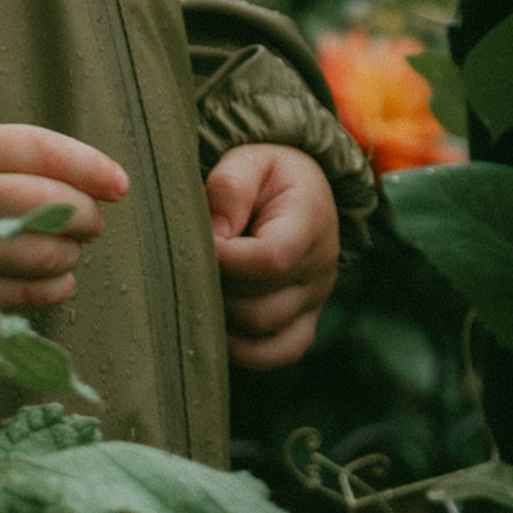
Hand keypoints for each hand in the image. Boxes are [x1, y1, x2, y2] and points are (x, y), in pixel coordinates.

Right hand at [0, 123, 127, 308]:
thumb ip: (21, 158)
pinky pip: (25, 293)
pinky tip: (56, 280)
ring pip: (44, 253)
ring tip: (66, 249)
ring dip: (70, 255)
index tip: (121, 185)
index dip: (89, 167)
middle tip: (88, 222)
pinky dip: (54, 288)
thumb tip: (105, 186)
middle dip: (85, 217)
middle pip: (51, 204)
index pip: (40, 150)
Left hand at [205, 144, 339, 369]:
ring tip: (203, 283)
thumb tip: (216, 234)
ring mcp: (315, 300)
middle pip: (260, 302)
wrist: (303, 191)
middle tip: (192, 261)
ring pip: (261, 329)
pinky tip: (219, 326)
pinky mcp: (306, 321)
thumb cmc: (268, 176)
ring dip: (223, 313)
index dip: (224, 259)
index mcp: (310, 223)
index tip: (197, 242)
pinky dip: (244, 349)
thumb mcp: (249, 160)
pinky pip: (279, 353)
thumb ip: (230, 186)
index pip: (270, 260)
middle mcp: (320, 268)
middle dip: (217, 285)